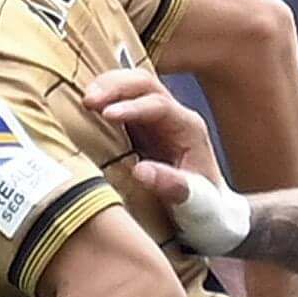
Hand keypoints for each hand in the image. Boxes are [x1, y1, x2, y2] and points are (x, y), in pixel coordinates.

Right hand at [84, 68, 245, 251]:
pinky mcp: (142, 126)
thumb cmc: (205, 209)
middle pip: (145, 83)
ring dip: (107, 87)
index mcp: (189, 128)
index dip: (132, 108)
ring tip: (85, 100)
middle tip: (88, 100)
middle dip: (115, 86)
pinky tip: (87, 106)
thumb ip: (172, 186)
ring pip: (132, 85)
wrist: (212, 213)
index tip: (107, 115)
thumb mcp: (195, 204)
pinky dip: (105, 98)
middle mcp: (174, 116)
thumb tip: (140, 171)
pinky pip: (123, 100)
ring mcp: (158, 118)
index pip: (159, 106)